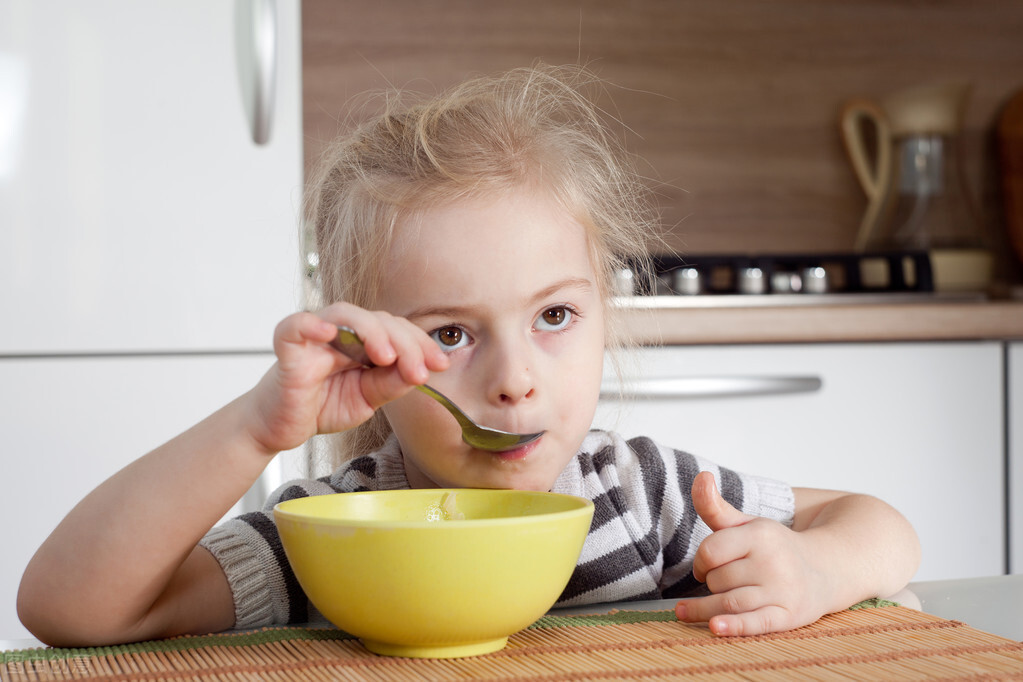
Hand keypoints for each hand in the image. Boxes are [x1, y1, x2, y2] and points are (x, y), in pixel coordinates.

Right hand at [244, 303, 448, 453]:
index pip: (398, 331)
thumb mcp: (367, 399)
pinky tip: (328, 332)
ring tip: (386, 356)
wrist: (281, 426)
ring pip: (345, 313)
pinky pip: (296, 324)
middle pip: (379, 320)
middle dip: (406, 343)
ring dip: (371, 330)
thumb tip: (420, 372)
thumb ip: (391, 384)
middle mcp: (342, 332)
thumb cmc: (321, 406)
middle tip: (419, 370)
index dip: (421, 345)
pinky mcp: (288, 345)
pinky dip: (312, 323)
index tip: (440, 365)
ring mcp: (315, 336)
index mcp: (365, 342)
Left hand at [674, 471, 828, 635]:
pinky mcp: (788, 616)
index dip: (701, 561)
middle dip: (710, 583)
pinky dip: (732, 626)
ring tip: (685, 611)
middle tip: (717, 582)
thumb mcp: (747, 524)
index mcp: (760, 535)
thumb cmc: (774, 547)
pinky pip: (755, 623)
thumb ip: (716, 506)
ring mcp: (782, 590)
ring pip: (729, 601)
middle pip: (718, 579)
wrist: (826, 570)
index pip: (711, 550)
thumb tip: (700, 476)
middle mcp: (773, 562)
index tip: (705, 566)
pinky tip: (713, 627)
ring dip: (704, 609)